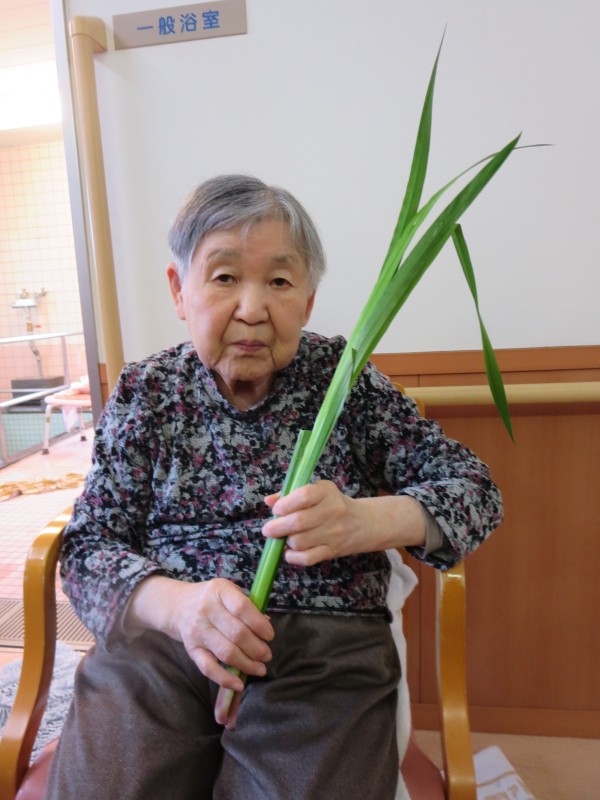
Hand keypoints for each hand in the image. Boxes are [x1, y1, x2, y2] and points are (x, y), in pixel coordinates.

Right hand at [126, 576, 273, 691]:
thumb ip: (248, 605)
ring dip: (247, 664)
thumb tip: (266, 623)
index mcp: (220, 591)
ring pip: (226, 652)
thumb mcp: (228, 592)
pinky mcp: (191, 650)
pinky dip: (225, 679)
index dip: (259, 624)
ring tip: (260, 668)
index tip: (270, 636)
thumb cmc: (212, 599)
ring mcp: (197, 631)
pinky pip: (208, 668)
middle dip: (257, 648)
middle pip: (236, 633)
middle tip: (267, 655)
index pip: (242, 608)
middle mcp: (206, 610)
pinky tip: (239, 683)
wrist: (178, 606)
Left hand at [262, 480, 370, 566]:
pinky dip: (293, 557)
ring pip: (299, 541)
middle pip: (298, 521)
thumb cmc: (333, 505)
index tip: (276, 510)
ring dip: (286, 541)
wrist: (364, 523)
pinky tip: (290, 552)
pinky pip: (307, 558)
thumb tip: (269, 501)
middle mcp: (333, 511)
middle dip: (277, 527)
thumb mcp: (318, 492)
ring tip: (285, 538)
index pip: (304, 496)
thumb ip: (291, 494)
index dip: (285, 504)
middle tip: (269, 529)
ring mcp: (334, 533)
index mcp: (326, 492)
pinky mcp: (332, 551)